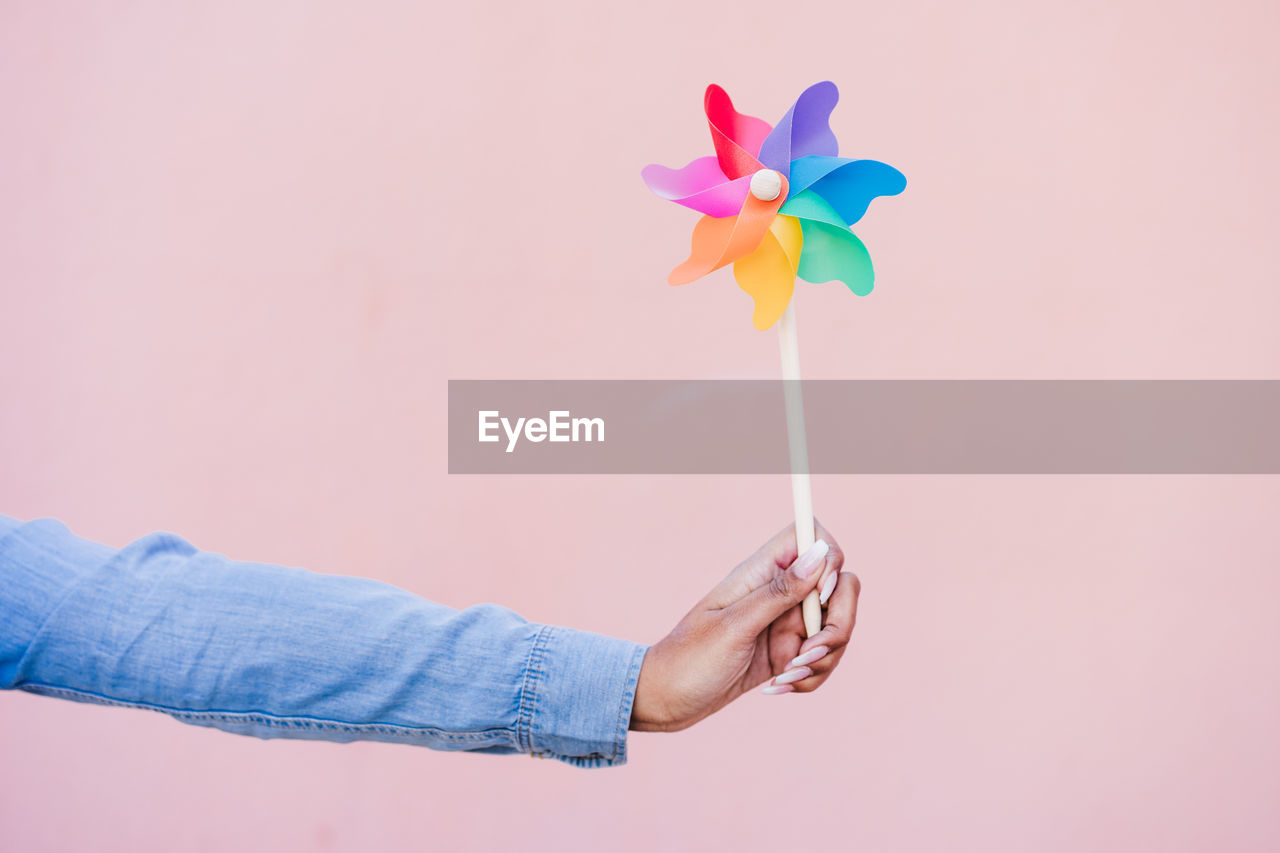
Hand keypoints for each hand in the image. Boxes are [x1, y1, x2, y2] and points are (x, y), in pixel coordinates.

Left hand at [629, 521, 860, 732]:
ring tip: (785, 679)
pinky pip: (822, 658)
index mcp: (761, 572)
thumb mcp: (734, 626)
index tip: (821, 597)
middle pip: (841, 588)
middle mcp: (779, 592)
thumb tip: (820, 553)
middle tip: (806, 654)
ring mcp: (786, 622)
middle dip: (838, 626)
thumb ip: (779, 592)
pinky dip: (811, 677)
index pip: (813, 538)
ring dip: (823, 660)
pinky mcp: (788, 652)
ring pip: (837, 628)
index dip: (831, 562)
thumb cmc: (689, 659)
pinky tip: (779, 688)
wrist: (666, 700)